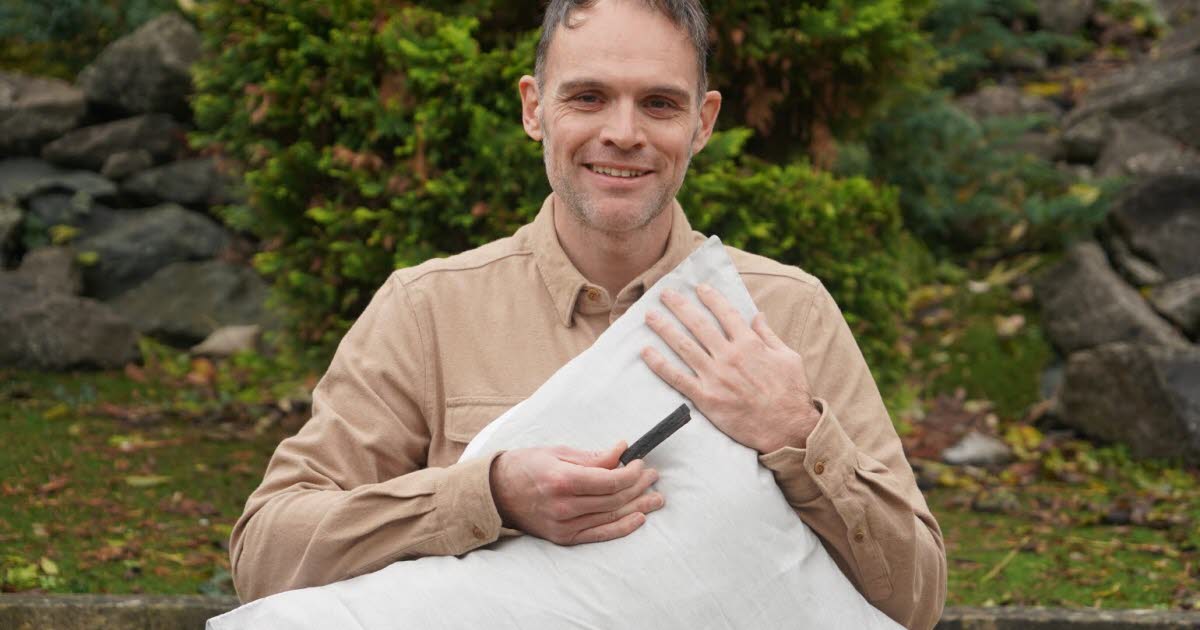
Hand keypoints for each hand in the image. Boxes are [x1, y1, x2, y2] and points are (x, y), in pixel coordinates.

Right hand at [489, 441, 662, 544]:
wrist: (497, 493)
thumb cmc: (526, 466)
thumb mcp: (558, 452)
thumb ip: (592, 457)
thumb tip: (621, 452)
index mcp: (562, 480)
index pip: (609, 481)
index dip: (631, 473)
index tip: (640, 463)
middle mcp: (564, 507)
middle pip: (613, 499)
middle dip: (638, 487)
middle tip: (653, 476)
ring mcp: (564, 526)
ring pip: (611, 516)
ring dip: (638, 506)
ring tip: (656, 498)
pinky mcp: (564, 538)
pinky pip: (599, 534)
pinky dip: (622, 527)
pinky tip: (639, 518)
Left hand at [641, 284, 820, 452]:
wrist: (787, 428)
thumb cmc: (791, 393)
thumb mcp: (788, 357)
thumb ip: (769, 335)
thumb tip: (758, 315)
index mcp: (750, 344)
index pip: (726, 313)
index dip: (711, 298)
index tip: (698, 287)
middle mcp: (729, 356)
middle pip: (698, 325)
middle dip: (679, 306)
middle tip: (664, 293)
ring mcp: (715, 376)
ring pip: (683, 346)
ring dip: (664, 328)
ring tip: (650, 315)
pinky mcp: (706, 398)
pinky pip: (677, 378)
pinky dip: (660, 364)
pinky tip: (646, 352)